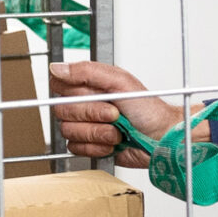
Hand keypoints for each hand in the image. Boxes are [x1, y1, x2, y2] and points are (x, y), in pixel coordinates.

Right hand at [48, 61, 191, 166]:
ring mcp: (85, 125)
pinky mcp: (88, 145)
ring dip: (97, 133)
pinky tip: (113, 142)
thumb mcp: (119, 81)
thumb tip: (57, 68)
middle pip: (62, 110)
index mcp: (89, 84)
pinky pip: (76, 148)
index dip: (72, 92)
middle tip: (114, 114)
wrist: (160, 137)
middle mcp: (84, 103)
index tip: (95, 94)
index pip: (58, 84)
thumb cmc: (147, 109)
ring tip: (117, 130)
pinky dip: (97, 147)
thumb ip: (86, 71)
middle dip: (92, 114)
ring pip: (68, 131)